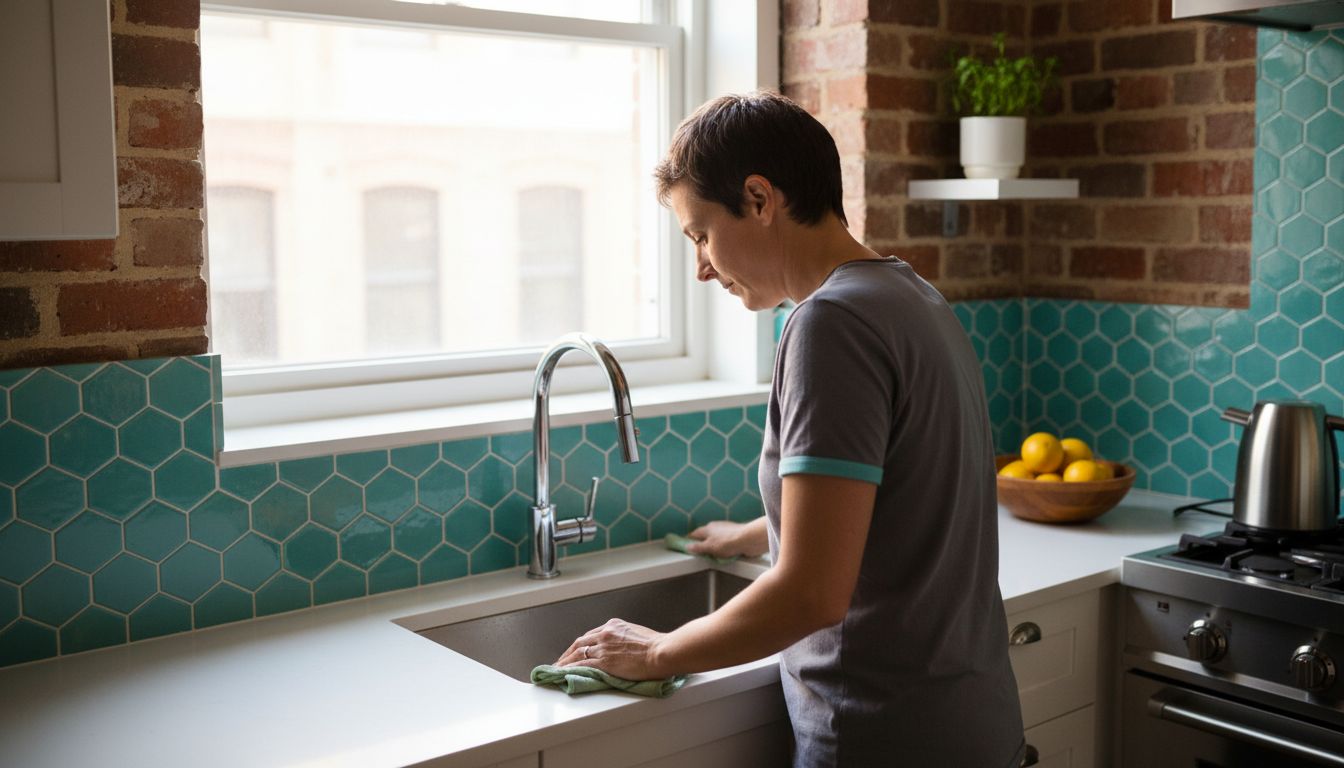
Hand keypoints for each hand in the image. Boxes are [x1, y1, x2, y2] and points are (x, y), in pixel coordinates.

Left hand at [555, 619, 669, 679]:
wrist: (663, 652)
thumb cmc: (658, 646)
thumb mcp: (638, 635)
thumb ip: (625, 639)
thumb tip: (623, 649)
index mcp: (614, 625)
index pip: (591, 634)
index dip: (581, 644)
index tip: (576, 651)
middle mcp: (605, 633)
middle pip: (580, 642)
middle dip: (568, 653)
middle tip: (560, 662)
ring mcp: (603, 647)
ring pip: (577, 653)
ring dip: (564, 662)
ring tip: (556, 670)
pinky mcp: (604, 661)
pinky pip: (581, 666)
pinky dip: (569, 670)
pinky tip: (563, 675)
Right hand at [687, 519, 767, 558]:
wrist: (748, 539)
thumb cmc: (727, 543)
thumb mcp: (709, 547)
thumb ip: (698, 547)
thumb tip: (687, 546)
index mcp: (707, 528)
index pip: (694, 534)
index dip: (689, 540)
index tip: (686, 546)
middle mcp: (715, 526)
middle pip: (705, 535)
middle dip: (702, 543)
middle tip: (700, 553)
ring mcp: (725, 529)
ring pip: (715, 538)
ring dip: (713, 545)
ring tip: (713, 555)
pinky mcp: (734, 534)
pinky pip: (724, 541)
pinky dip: (723, 546)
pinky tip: (725, 553)